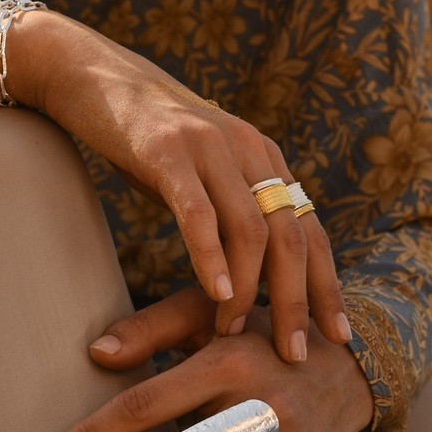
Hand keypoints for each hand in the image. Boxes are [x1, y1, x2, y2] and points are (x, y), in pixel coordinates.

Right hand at [5, 10, 350, 362]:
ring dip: (250, 289)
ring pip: (251, 230)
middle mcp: (249, 150)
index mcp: (264, 159)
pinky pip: (199, 213)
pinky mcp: (168, 152)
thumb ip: (227, 209)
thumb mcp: (201, 173)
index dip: (326, 286)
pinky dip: (211, 257)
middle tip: (296, 353)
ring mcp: (211, 148)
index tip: (336, 334)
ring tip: (233, 330)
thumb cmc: (147, 138)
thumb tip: (241, 265)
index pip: (310, 231)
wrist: (95, 78)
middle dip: (298, 302)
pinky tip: (218, 292)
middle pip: (291, 238)